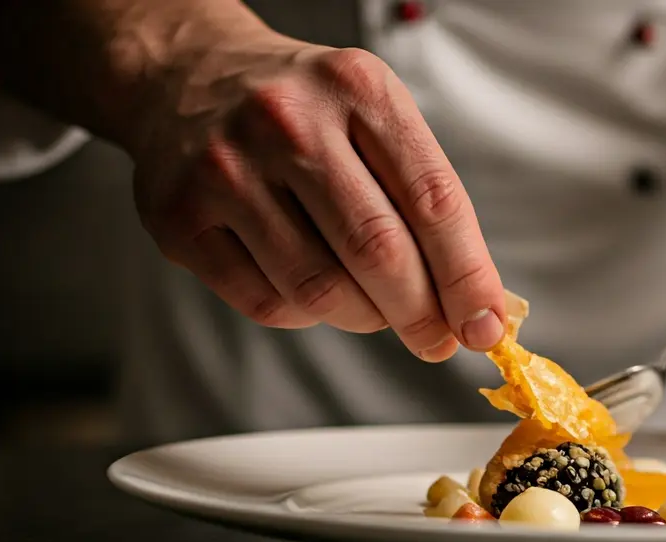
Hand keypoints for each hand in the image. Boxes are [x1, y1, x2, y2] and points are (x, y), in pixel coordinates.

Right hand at [129, 34, 504, 360]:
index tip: (485, 326)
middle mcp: (289, 122)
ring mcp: (227, 170)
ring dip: (366, 318)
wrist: (184, 77)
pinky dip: (307, 315)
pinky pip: (268, 304)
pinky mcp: (180, 219)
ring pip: (321, 289)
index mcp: (357, 89)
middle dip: (421, 314)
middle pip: (378, 251)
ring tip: (376, 309)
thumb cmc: (301, 110)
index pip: (433, 201)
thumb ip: (425, 200)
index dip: (468, 276)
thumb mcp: (373, 117)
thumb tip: (476, 304)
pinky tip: (315, 292)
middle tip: (437, 340)